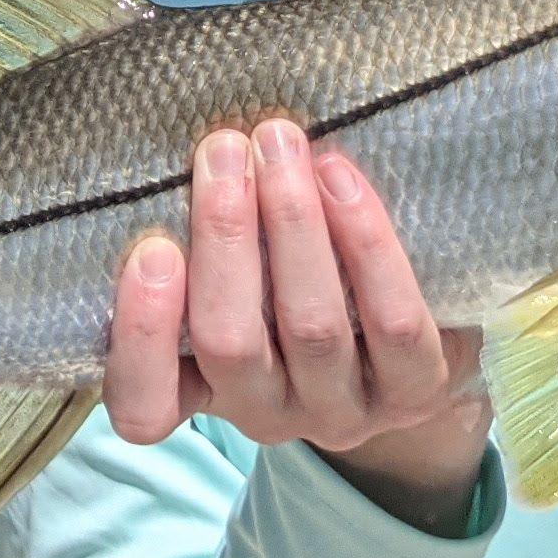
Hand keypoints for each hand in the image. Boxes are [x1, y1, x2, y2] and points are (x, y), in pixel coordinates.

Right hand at [104, 118, 489, 534]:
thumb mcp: (235, 282)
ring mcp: (342, 410)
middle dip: (224, 236)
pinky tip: (340, 177)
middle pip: (230, 343)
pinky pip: (392, 322)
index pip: (144, 406)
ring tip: (281, 144)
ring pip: (312, 327)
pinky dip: (364, 243)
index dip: (142, 337)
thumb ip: (201, 244)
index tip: (150, 250)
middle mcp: (265, 413)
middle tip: (223, 148)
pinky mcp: (416, 391)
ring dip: (292, 224)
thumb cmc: (292, 287)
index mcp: (202, 391)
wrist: (409, 346)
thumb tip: (187, 157)